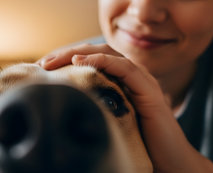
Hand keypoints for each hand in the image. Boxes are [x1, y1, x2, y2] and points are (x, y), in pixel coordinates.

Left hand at [38, 43, 212, 172]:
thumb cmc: (138, 144)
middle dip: (67, 52)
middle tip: (43, 62)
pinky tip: (80, 61)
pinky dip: (101, 60)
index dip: (66, 58)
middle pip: (96, 50)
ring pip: (107, 52)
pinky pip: (124, 67)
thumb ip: (91, 105)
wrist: (170, 162)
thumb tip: (59, 104)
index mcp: (121, 80)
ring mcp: (142, 80)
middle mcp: (131, 75)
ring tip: (53, 61)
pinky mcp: (149, 91)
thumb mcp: (107, 119)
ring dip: (77, 52)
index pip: (91, 58)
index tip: (42, 67)